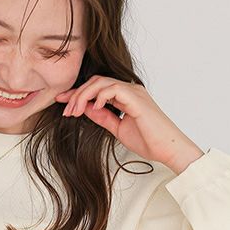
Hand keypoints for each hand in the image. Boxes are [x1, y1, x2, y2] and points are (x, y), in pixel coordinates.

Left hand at [55, 75, 203, 172]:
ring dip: (83, 96)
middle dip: (76, 94)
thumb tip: (86, 109)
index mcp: (124, 96)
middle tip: (66, 110)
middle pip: (95, 82)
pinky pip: (113, 88)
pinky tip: (93, 108)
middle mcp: (128, 90)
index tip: (62, 102)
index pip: (96, 88)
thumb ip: (103, 117)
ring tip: (75, 111)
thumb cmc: (148, 140)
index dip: (77, 94)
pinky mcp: (136, 98)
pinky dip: (99, 96)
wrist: (167, 148)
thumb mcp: (117, 128)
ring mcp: (133, 92)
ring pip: (101, 82)